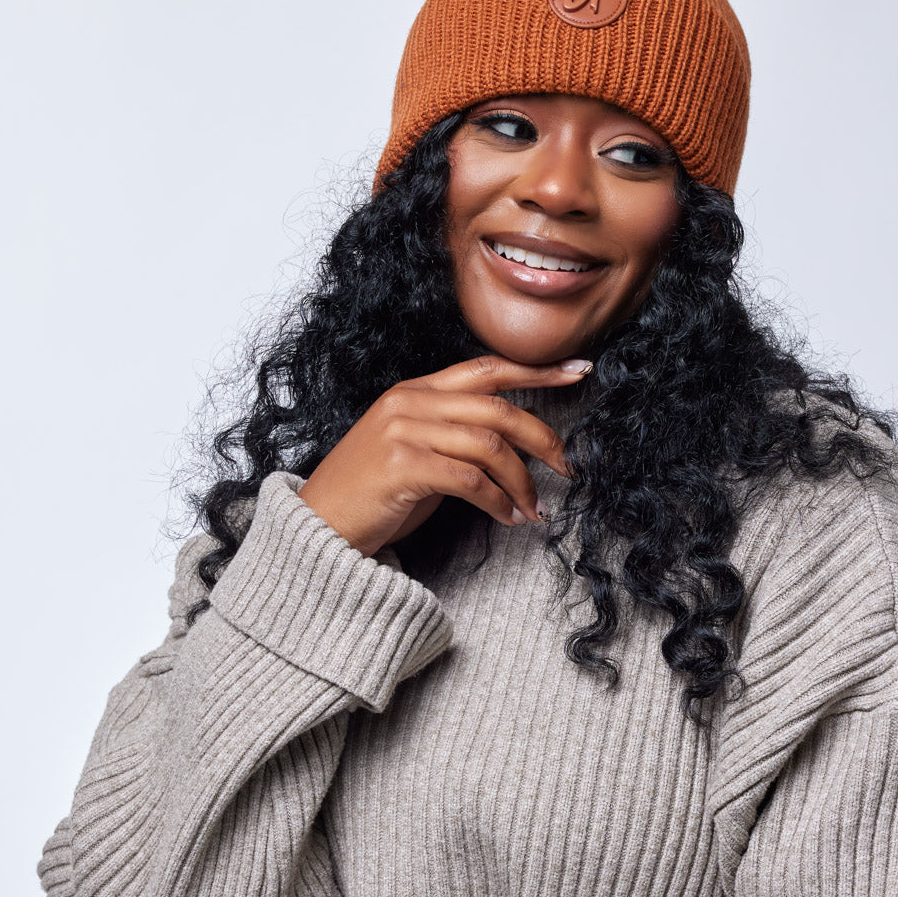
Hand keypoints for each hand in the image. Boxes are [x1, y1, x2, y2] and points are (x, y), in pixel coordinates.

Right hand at [297, 353, 589, 555]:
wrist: (318, 527)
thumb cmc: (372, 494)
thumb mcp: (415, 450)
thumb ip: (454, 435)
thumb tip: (513, 445)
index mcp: (415, 391)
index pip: (486, 369)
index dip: (537, 371)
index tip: (579, 371)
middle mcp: (409, 402)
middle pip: (498, 409)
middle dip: (543, 439)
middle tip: (568, 468)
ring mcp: (402, 432)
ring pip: (489, 445)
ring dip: (522, 482)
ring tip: (533, 509)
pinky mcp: (401, 466)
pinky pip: (470, 479)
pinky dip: (498, 501)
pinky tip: (508, 518)